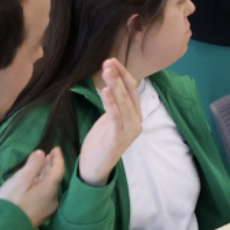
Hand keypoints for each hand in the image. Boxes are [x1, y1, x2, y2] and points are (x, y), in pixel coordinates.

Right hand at [0, 148, 66, 228]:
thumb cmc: (11, 202)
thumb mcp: (21, 180)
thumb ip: (33, 165)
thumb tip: (42, 153)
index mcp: (50, 190)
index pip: (59, 170)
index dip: (57, 158)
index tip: (55, 148)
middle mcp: (53, 200)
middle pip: (54, 178)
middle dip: (50, 166)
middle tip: (48, 155)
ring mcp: (47, 209)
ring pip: (49, 187)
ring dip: (45, 175)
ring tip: (41, 166)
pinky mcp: (39, 215)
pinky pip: (44, 195)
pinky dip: (41, 185)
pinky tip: (35, 182)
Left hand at [78, 59, 144, 185]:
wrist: (94, 167)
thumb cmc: (100, 143)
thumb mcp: (108, 120)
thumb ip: (114, 106)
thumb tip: (111, 87)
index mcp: (135, 117)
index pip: (132, 92)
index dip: (124, 75)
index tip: (113, 62)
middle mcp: (136, 123)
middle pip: (130, 95)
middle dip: (119, 77)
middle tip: (109, 61)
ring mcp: (128, 131)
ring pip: (123, 104)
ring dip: (115, 85)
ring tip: (107, 71)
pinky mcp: (117, 138)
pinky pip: (115, 117)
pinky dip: (111, 103)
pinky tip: (105, 91)